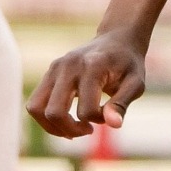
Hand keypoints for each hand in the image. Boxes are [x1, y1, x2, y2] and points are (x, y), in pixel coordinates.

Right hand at [27, 32, 146, 137]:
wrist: (116, 40)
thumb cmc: (128, 65)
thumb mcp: (136, 84)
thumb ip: (122, 103)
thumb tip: (113, 125)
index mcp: (92, 68)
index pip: (86, 110)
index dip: (98, 121)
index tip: (109, 115)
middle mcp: (68, 66)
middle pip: (54, 111)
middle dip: (71, 130)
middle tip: (89, 130)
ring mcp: (55, 68)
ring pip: (37, 108)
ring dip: (53, 127)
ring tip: (73, 130)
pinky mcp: (49, 72)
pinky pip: (35, 103)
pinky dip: (46, 118)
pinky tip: (66, 121)